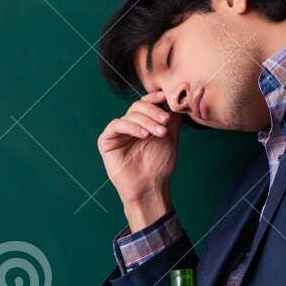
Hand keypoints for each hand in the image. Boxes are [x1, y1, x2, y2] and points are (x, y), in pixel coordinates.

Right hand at [98, 91, 179, 229]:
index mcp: (142, 124)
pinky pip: (116, 126)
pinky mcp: (106, 141)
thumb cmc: (159, 166)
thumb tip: (178, 99)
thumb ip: (173, 118)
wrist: (150, 187)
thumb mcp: (170, 137)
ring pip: (129, 115)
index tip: (166, 98)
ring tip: (160, 132)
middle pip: (137, 106)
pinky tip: (144, 135)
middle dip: (153, 111)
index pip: (146, 104)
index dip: (154, 98)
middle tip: (165, 121)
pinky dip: (131, 127)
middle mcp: (129, 126)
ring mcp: (117, 133)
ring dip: (146, 121)